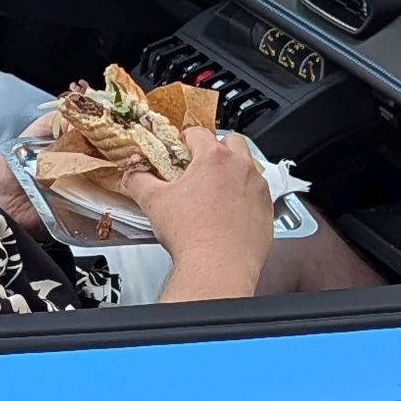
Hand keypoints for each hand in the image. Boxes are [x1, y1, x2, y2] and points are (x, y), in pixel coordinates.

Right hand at [126, 127, 275, 302]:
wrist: (218, 267)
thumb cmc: (192, 235)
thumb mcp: (154, 202)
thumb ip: (140, 181)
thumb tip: (134, 174)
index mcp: (214, 158)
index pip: (198, 133)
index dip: (185, 139)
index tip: (180, 150)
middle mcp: (241, 167)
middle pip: (231, 141)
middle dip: (216, 149)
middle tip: (200, 167)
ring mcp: (257, 187)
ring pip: (247, 166)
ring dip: (233, 171)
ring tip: (215, 191)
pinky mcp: (267, 208)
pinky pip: (257, 193)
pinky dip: (245, 196)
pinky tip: (230, 212)